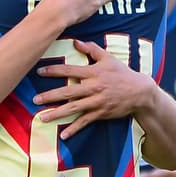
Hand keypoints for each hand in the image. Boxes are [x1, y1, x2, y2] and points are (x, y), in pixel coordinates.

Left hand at [32, 40, 157, 137]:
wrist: (140, 92)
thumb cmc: (122, 73)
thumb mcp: (108, 58)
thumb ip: (91, 49)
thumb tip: (76, 41)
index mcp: (93, 73)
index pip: (70, 70)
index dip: (54, 71)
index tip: (39, 72)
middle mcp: (93, 87)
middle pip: (68, 92)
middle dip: (50, 96)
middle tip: (35, 100)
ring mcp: (96, 102)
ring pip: (73, 108)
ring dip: (57, 114)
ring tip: (42, 118)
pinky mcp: (100, 113)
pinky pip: (85, 122)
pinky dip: (74, 129)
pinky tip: (63, 135)